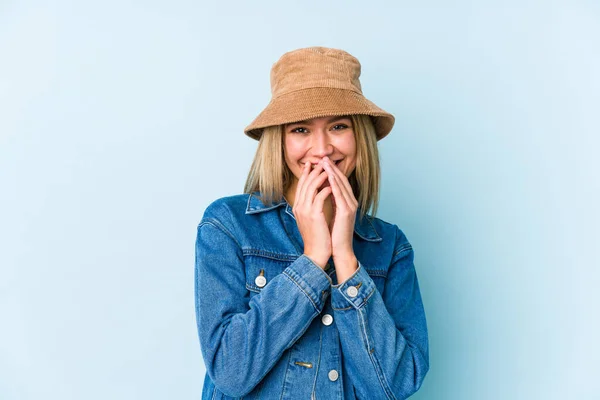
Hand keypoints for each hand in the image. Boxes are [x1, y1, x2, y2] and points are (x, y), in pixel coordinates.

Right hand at [293, 161, 332, 268]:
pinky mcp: (314, 215)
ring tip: (329, 170)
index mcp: (298, 206)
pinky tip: (333, 186)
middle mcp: (299, 206)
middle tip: (323, 162)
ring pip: (312, 186)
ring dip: (321, 176)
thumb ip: (311, 205)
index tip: (313, 164)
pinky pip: (320, 196)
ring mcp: (305, 210)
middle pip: (305, 182)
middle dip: (314, 170)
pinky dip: (326, 189)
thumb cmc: (317, 236)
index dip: (307, 173)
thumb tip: (317, 193)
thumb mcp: (311, 218)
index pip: (301, 185)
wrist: (316, 252)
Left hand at [322, 156, 357, 270]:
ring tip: (325, 163)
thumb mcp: (332, 214)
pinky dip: (335, 184)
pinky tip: (329, 176)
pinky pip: (340, 195)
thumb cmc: (333, 234)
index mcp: (347, 203)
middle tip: (324, 157)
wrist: (339, 250)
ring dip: (333, 173)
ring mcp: (350, 207)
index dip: (332, 171)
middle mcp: (351, 202)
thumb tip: (323, 190)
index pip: (339, 183)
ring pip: (341, 185)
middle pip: (342, 181)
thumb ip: (330, 201)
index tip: (323, 162)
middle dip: (332, 168)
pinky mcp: (347, 212)